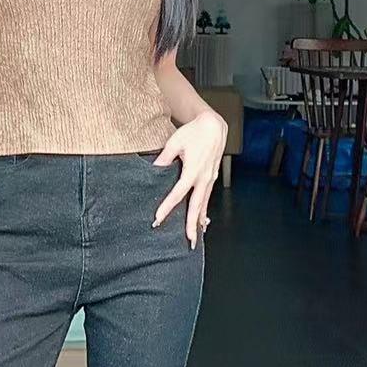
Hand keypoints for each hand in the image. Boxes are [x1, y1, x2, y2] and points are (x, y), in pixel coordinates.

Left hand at [150, 109, 225, 246]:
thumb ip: (164, 158)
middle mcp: (203, 178)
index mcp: (193, 170)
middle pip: (196, 206)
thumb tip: (153, 169)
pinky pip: (208, 198)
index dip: (168, 207)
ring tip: (195, 236)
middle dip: (191, 225)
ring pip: (204, 204)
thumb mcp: (175, 142)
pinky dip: (205, 211)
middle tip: (188, 241)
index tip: (158, 218)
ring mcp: (209, 179)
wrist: (214, 126)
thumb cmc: (195, 132)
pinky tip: (203, 220)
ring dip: (199, 221)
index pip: (178, 193)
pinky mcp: (211, 178)